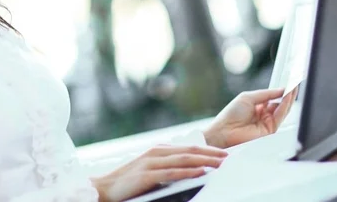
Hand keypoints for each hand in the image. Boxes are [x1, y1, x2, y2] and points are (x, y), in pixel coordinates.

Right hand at [91, 144, 226, 201]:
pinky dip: (188, 172)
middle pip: (190, 151)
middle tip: (230, 157)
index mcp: (159, 150)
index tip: (226, 154)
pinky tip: (201, 173)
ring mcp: (151, 162)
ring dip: (204, 161)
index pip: (190, 148)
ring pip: (183, 160)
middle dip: (212, 154)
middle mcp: (156, 152)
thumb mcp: (152, 170)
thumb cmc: (130, 182)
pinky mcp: (146, 175)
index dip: (209, 150)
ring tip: (221, 163)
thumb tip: (194, 171)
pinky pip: (171, 173)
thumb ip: (169, 167)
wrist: (105, 188)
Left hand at [203, 87, 297, 148]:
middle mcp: (264, 114)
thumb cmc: (232, 114)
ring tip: (294, 87)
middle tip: (295, 82)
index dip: (281, 90)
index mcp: (257, 106)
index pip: (273, 97)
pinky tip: (288, 96)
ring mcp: (268, 122)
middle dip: (288, 93)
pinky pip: (280, 116)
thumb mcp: (248, 97)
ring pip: (283, 109)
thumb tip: (282, 89)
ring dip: (289, 98)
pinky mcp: (271, 130)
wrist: (225, 130)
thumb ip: (266, 94)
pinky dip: (285, 105)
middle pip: (281, 103)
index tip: (289, 81)